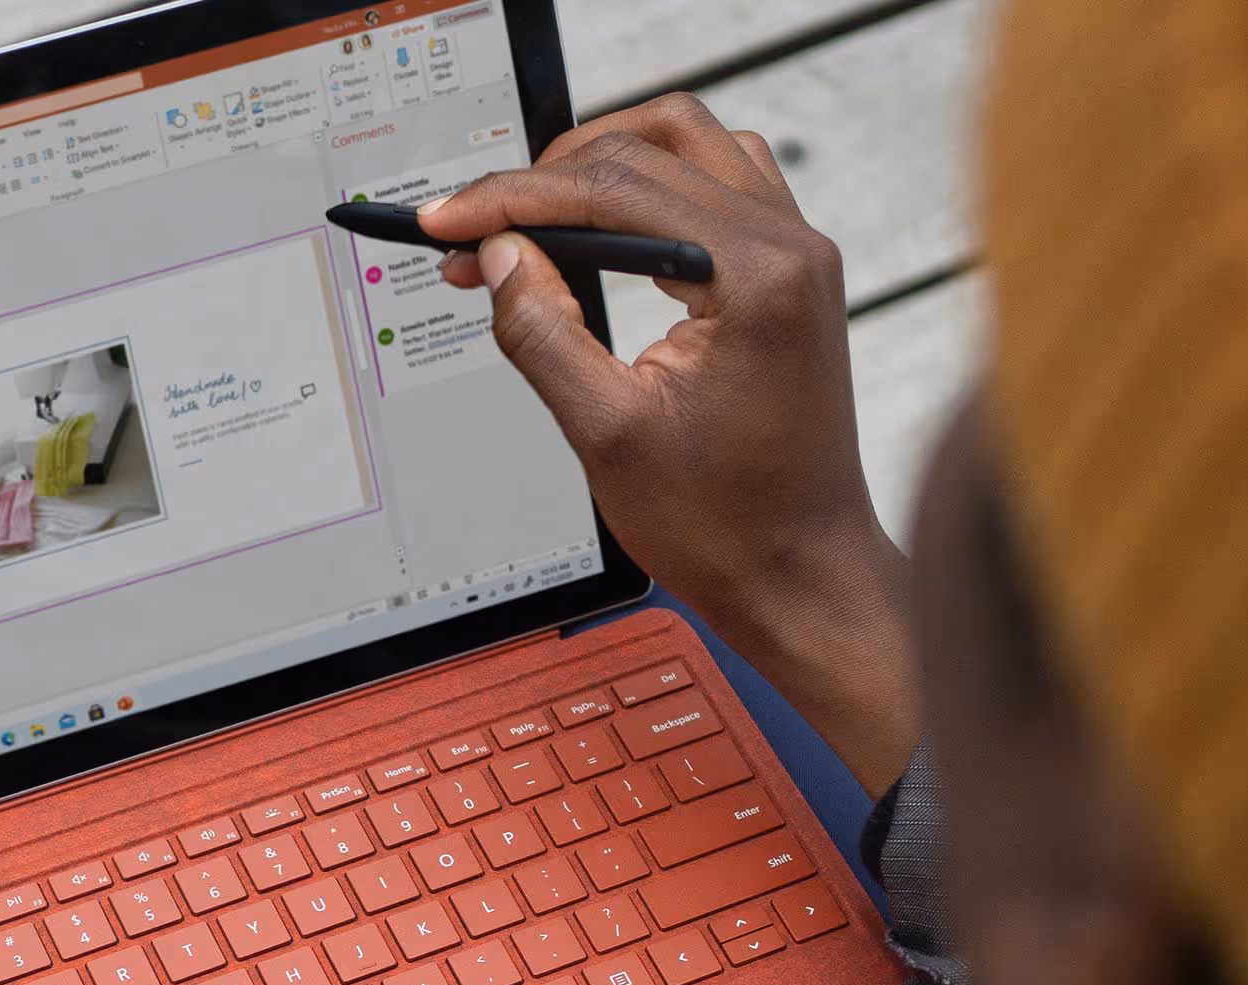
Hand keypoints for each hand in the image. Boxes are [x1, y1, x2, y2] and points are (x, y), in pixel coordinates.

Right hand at [421, 95, 916, 792]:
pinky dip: (648, 193)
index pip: (612, 189)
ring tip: (531, 222)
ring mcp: (797, 255)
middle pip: (648, 149)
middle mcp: (791, 245)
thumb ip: (544, 332)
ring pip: (686, 146)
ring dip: (602, 168)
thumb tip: (498, 257)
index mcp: (757, 275)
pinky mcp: (789, 276)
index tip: (446, 220)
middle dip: (546, 181)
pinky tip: (600, 238)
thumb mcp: (608, 434)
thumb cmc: (728, 525)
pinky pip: (714, 187)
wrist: (801, 574)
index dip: (512, 198)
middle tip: (474, 231)